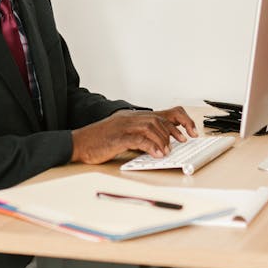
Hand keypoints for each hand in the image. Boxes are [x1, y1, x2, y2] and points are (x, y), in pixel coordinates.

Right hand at [70, 106, 195, 164]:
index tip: (190, 133)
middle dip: (174, 132)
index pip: (161, 113)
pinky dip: (151, 146)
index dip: (180, 121)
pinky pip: (139, 139)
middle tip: (182, 142)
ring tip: (167, 151)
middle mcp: (129, 118)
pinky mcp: (117, 137)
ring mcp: (123, 126)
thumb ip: (139, 137)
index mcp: (132, 117)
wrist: (77, 143)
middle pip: (159, 120)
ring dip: (163, 140)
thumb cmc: (97, 142)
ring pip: (151, 127)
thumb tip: (158, 146)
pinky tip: (157, 154)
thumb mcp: (122, 136)